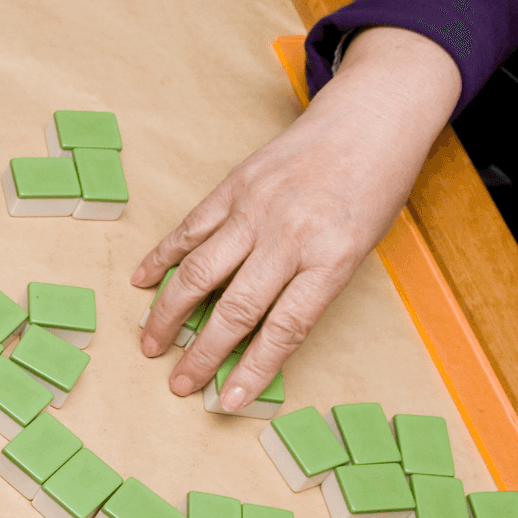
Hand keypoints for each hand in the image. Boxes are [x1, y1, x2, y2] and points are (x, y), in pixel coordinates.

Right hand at [132, 26, 459, 410]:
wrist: (372, 117)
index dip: (253, 369)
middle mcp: (290, 236)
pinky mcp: (234, 186)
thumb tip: (260, 333)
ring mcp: (256, 209)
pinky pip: (189, 229)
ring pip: (199, 271)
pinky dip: (162, 257)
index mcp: (332, 258)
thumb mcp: (360, 247)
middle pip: (235, 309)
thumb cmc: (375, 188)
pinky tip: (142, 281)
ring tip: (149, 343)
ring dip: (168, 313)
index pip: (284, 328)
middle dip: (202, 353)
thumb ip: (311, 286)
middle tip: (179, 384)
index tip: (228, 400)